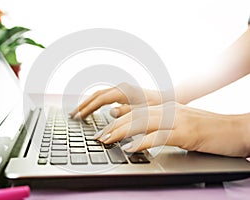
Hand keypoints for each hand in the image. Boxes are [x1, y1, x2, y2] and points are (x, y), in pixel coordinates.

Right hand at [70, 83, 161, 118]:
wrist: (168, 98)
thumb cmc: (158, 106)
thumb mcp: (144, 111)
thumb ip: (126, 112)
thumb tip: (111, 112)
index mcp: (123, 91)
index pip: (99, 99)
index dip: (87, 108)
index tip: (78, 117)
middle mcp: (120, 88)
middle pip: (96, 95)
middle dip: (83, 105)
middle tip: (72, 115)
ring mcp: (121, 90)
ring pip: (99, 96)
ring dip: (88, 104)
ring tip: (78, 113)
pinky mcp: (122, 93)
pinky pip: (105, 98)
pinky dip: (96, 104)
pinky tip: (92, 110)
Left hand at [95, 102, 249, 156]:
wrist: (236, 129)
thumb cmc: (208, 129)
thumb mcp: (180, 124)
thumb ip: (161, 124)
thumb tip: (141, 131)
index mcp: (167, 108)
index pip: (136, 111)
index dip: (117, 120)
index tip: (104, 130)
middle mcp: (170, 110)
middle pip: (135, 115)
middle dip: (114, 126)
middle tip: (99, 137)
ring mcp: (178, 119)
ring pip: (143, 122)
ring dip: (122, 131)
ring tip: (107, 140)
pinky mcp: (186, 132)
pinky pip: (160, 136)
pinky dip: (143, 142)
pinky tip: (131, 148)